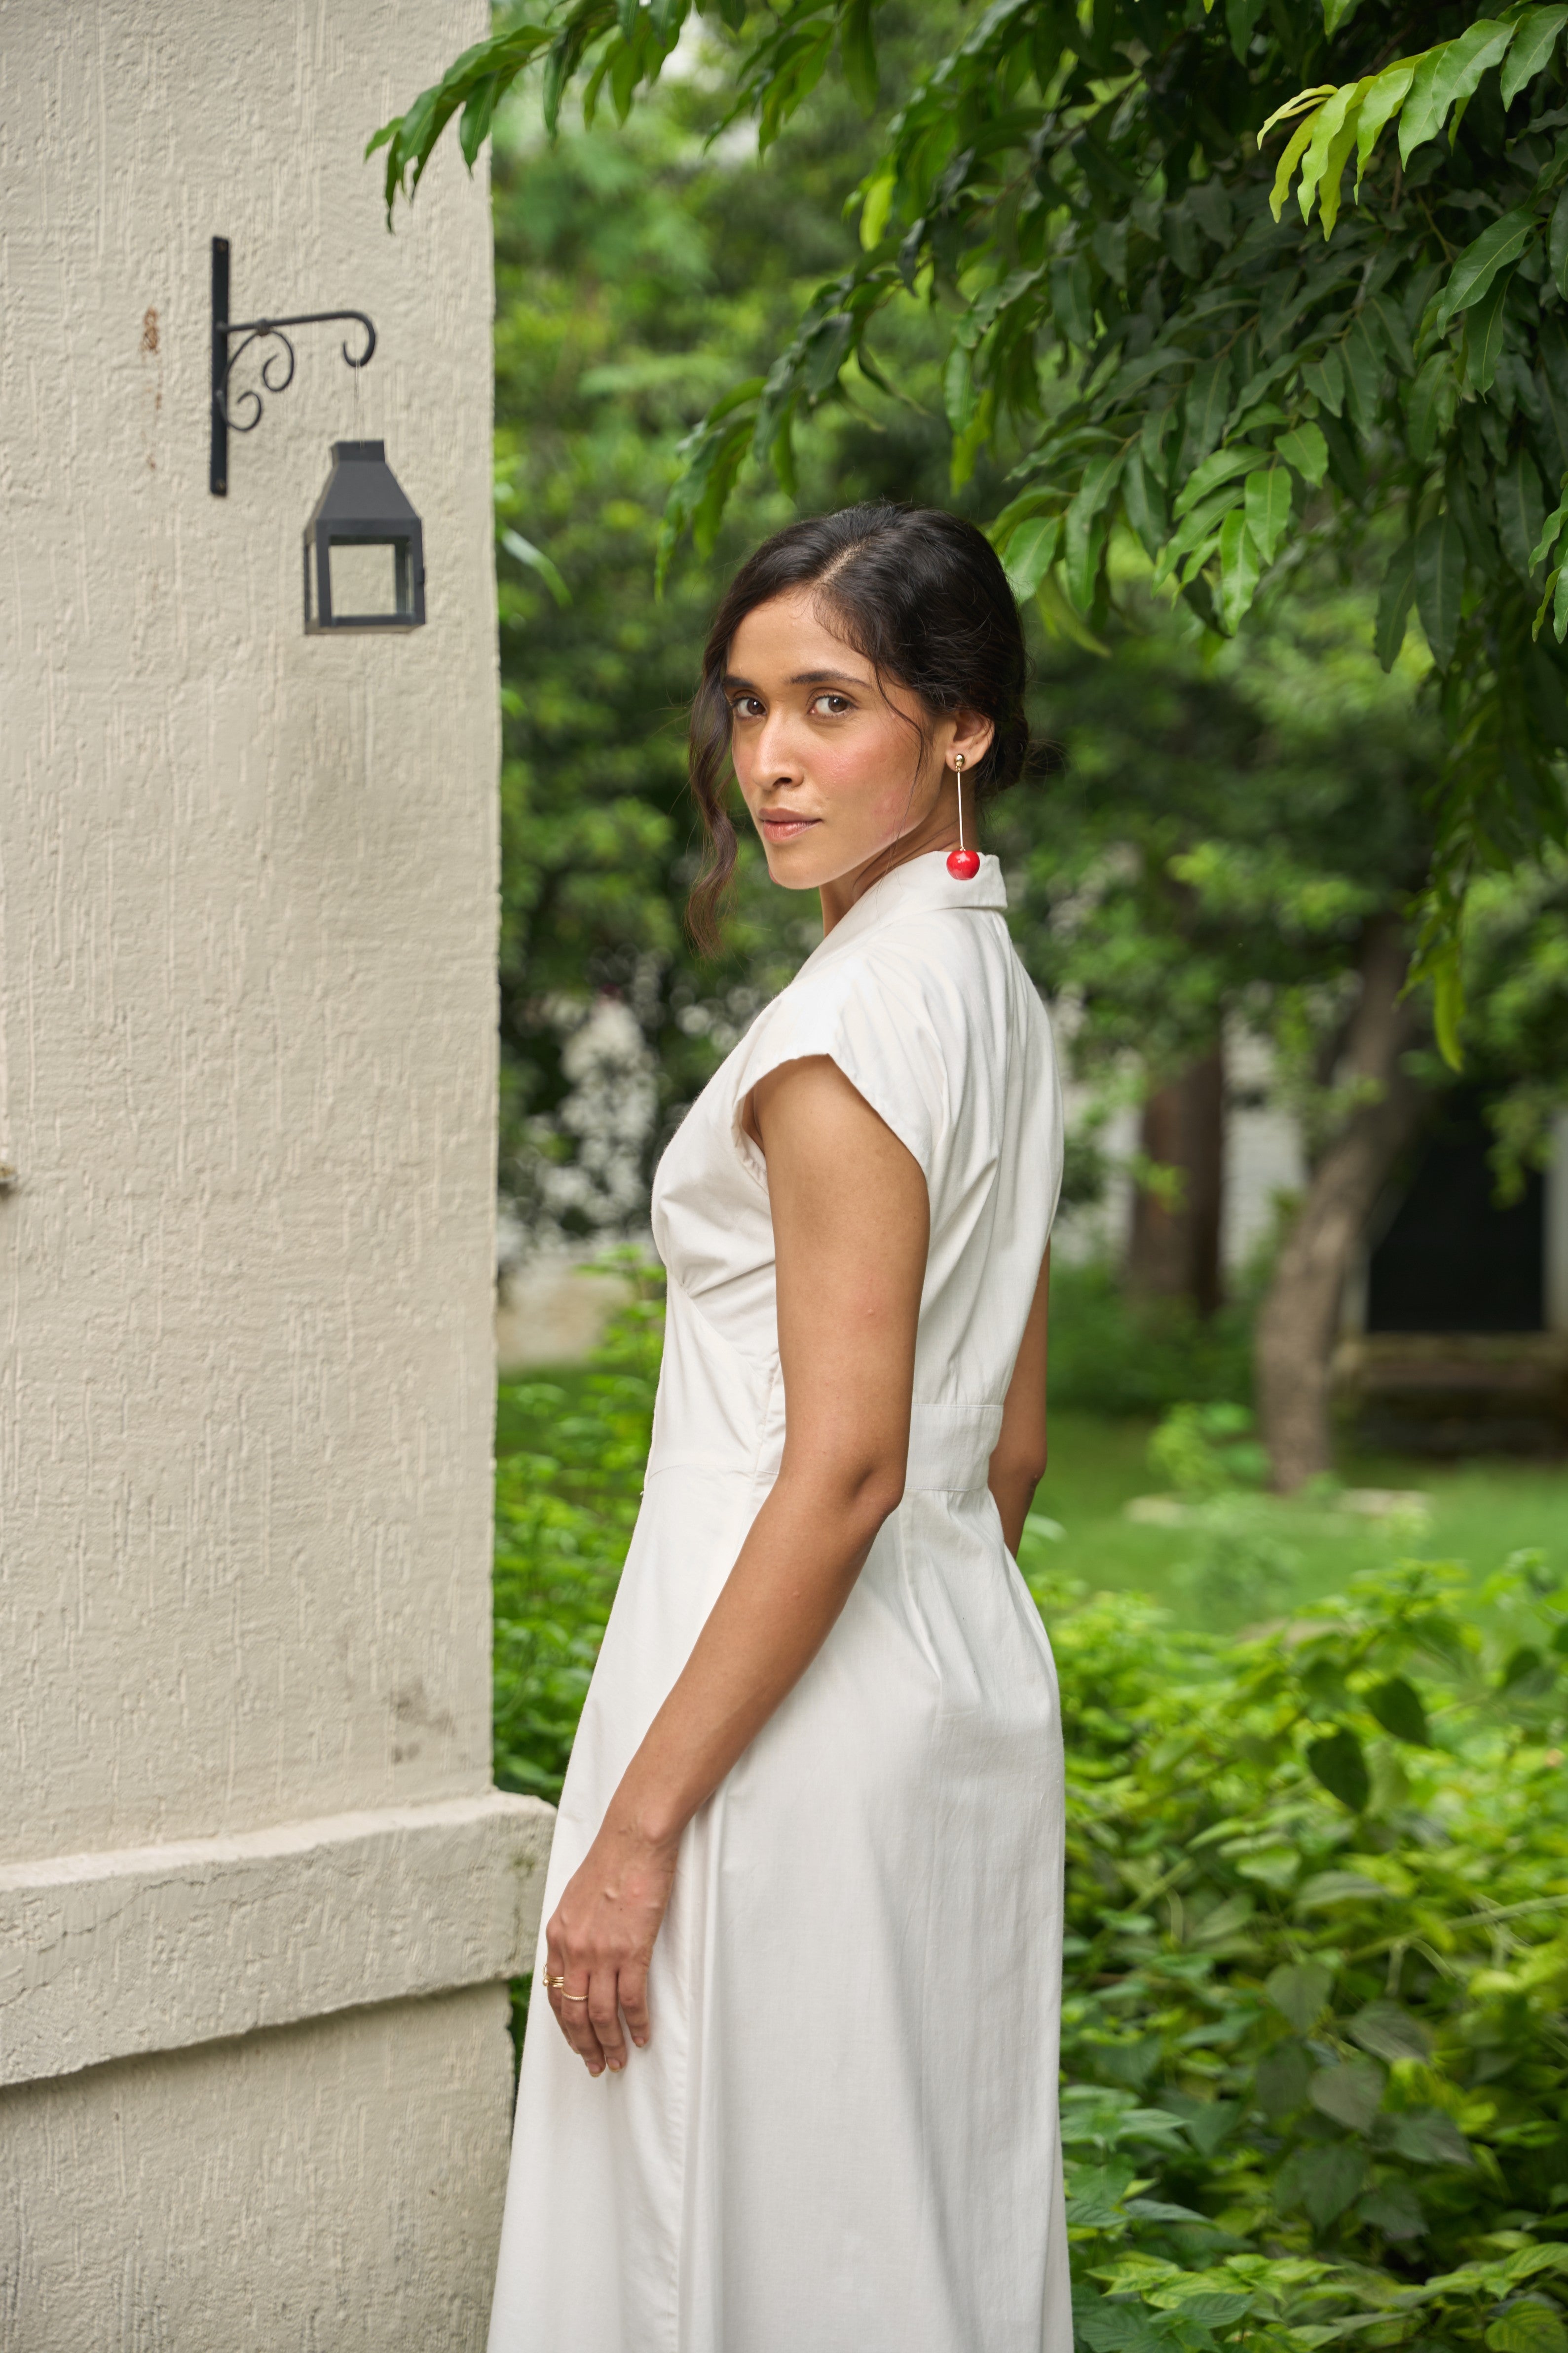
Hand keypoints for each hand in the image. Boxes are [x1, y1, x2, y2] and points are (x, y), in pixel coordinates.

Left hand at [543, 1819, 677, 2075]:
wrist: (635, 1839)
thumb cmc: (612, 1861)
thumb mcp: (576, 1898)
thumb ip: (574, 1930)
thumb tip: (578, 1958)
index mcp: (557, 1936)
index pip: (554, 1995)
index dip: (565, 2026)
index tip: (576, 2042)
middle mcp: (574, 1949)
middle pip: (574, 2013)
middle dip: (585, 2045)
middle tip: (596, 2065)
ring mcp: (601, 1953)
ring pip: (601, 2014)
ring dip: (610, 2043)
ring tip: (619, 2060)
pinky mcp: (631, 1950)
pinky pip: (632, 2001)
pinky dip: (637, 2024)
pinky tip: (643, 2036)